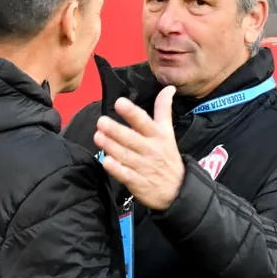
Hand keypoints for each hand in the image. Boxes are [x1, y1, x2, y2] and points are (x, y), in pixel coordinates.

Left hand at [94, 86, 184, 210]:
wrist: (178, 189)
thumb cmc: (168, 156)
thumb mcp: (169, 132)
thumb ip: (164, 109)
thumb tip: (169, 87)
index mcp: (158, 136)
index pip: (144, 121)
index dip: (131, 112)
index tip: (119, 103)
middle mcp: (150, 150)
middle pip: (131, 138)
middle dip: (116, 130)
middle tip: (101, 121)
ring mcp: (143, 167)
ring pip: (125, 155)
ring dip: (110, 146)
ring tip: (98, 136)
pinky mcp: (137, 182)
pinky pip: (125, 174)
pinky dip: (116, 168)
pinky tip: (106, 161)